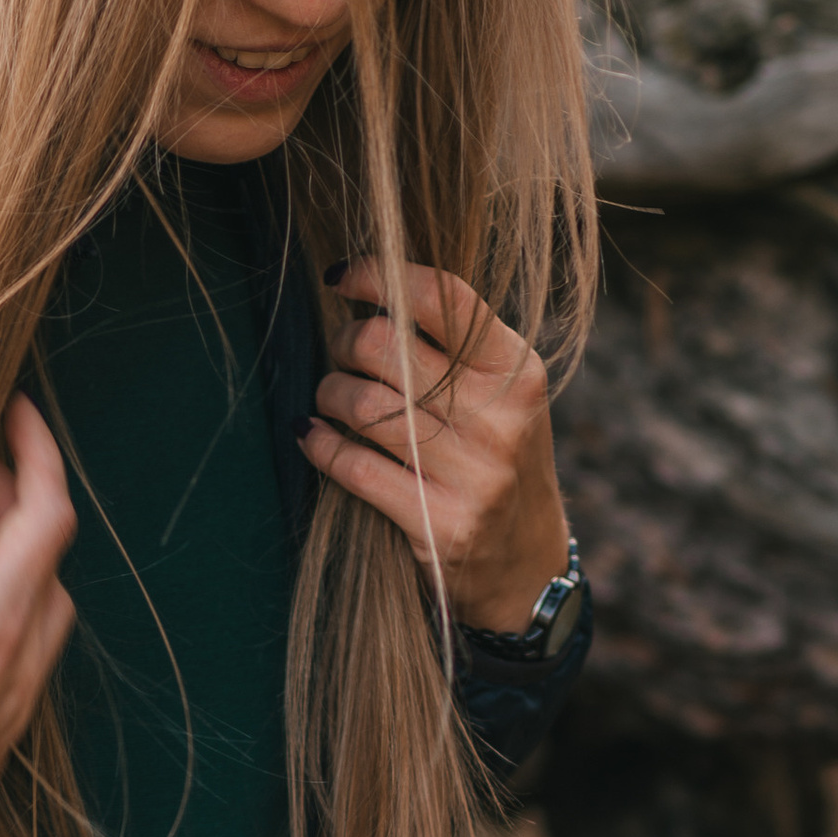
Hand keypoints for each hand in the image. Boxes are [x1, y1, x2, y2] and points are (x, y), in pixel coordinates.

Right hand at [0, 395, 77, 836]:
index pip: (47, 516)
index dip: (38, 453)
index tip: (15, 412)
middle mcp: (19, 666)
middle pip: (47, 559)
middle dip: (14, 500)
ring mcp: (12, 708)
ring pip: (43, 609)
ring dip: (13, 557)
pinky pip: (25, 652)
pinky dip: (5, 605)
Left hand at [295, 260, 569, 629]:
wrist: (525, 561)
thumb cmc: (495, 456)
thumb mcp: (501, 393)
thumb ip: (452, 344)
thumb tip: (369, 287)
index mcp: (517, 372)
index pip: (442, 297)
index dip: (378, 275)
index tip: (341, 278)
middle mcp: (500, 419)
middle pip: (386, 347)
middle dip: (345, 341)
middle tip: (341, 352)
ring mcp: (473, 474)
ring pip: (362, 406)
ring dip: (329, 394)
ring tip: (331, 398)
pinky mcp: (439, 523)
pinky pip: (352, 466)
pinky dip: (319, 445)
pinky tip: (312, 435)